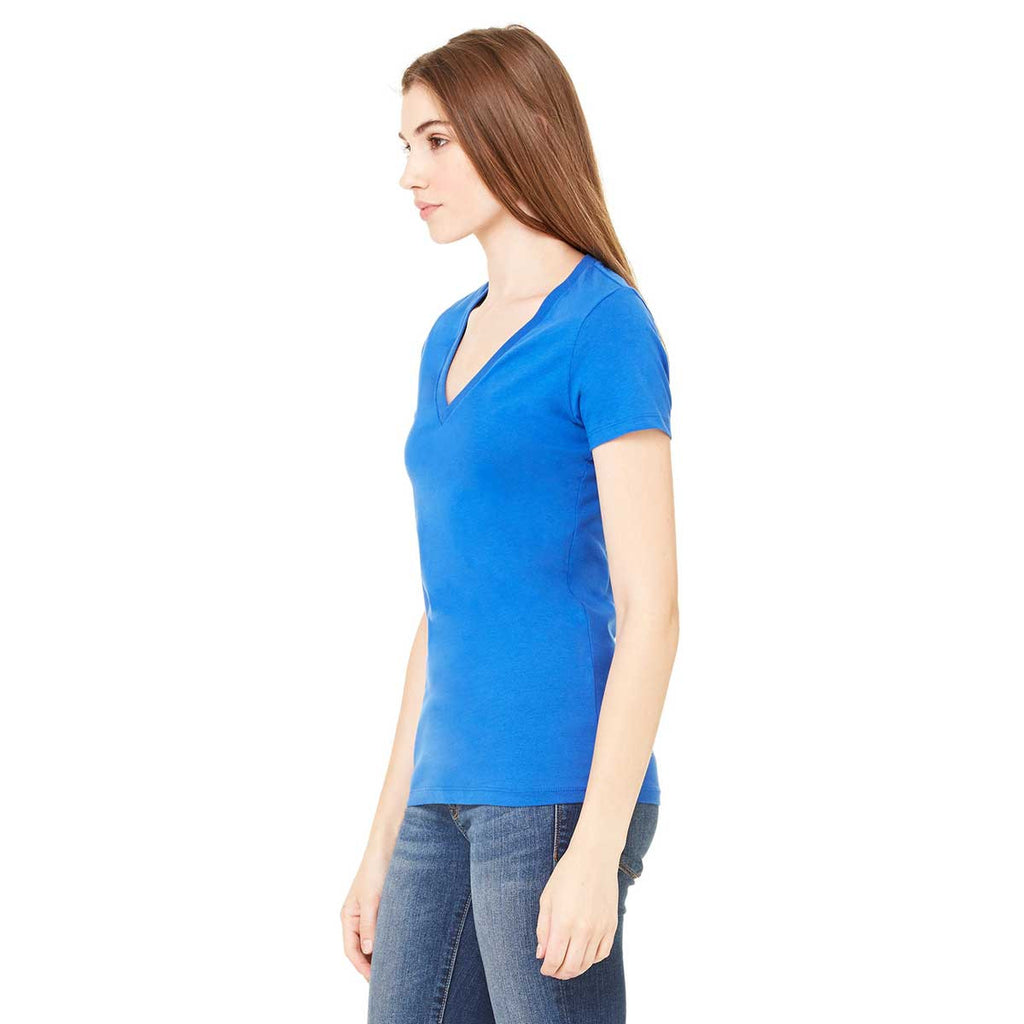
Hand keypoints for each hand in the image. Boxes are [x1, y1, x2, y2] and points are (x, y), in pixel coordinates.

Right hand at [340, 850, 389, 981]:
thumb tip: (368, 951)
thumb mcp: (372, 898)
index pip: (351, 951)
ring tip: (395, 966)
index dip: (362, 968)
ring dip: (381, 952)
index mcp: (349, 916)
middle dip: (372, 964)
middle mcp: (358, 917)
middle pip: (362, 949)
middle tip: (388, 979)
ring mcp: (371, 912)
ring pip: (374, 940)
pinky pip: (384, 929)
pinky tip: (401, 945)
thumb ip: (369, 925)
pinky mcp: (384, 906)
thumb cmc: (376, 867)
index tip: (375, 980)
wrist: (389, 842)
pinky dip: (390, 939)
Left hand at [535, 842, 619, 978]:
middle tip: (554, 969)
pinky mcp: (611, 926)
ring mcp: (600, 929)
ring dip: (575, 969)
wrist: (594, 858)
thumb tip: (542, 954)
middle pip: (571, 967)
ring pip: (588, 963)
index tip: (544, 968)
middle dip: (560, 972)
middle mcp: (584, 930)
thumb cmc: (566, 875)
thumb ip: (543, 929)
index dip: (548, 969)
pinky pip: (603, 953)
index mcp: (564, 923)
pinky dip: (592, 959)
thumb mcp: (547, 899)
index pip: (555, 960)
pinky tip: (584, 953)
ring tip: (567, 963)